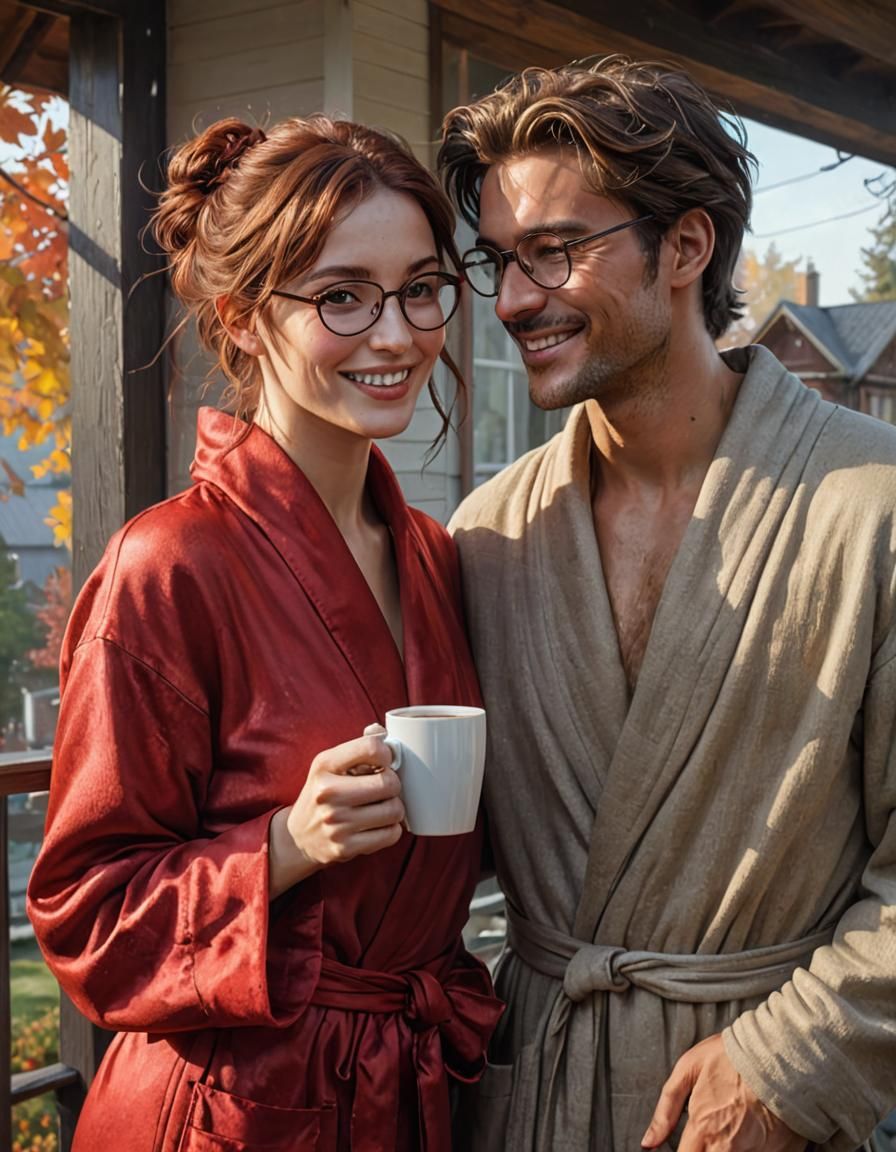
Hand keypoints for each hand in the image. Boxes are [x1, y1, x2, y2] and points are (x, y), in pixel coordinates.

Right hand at [268, 730, 403, 897]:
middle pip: (389, 783)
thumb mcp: (331, 765)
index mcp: (325, 764)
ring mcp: (336, 823)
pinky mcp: (345, 848)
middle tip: (384, 788)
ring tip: (381, 806)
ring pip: (394, 810)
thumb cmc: (324, 793)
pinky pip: (391, 834)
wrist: (299, 836)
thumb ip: (359, 747)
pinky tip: (378, 825)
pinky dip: (391, 829)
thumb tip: (381, 732)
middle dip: (393, 785)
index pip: (371, 747)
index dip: (387, 754)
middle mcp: (328, 793)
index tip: (384, 762)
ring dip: (394, 808)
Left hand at [642, 1034, 806, 1151]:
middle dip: (707, 1150)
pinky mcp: (780, 1151)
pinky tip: (753, 1131)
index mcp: (704, 1127)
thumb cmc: (732, 1055)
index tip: (688, 1146)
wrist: (781, 1050)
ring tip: (734, 1126)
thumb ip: (665, 1110)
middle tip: (710, 1136)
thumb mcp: (688, 1069)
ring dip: (730, 1147)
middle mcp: (728, 1145)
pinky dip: (753, 1148)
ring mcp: (756, 1151)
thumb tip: (647, 1143)